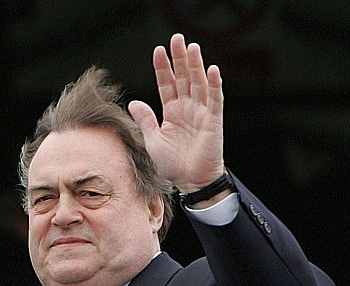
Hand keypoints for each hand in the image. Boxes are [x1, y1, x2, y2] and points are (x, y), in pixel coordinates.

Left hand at [128, 33, 224, 191]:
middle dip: (180, 59)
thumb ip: (145, 120)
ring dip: (196, 66)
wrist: (190, 182)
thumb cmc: (171, 165)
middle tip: (177, 39)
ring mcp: (201, 113)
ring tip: (191, 47)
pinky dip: (214, 85)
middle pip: (183, 78)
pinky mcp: (213, 121)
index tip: (158, 50)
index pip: (166, 84)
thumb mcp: (152, 140)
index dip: (163, 68)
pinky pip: (215, 100)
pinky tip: (212, 69)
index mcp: (171, 112)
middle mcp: (187, 109)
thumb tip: (133, 101)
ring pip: (199, 84)